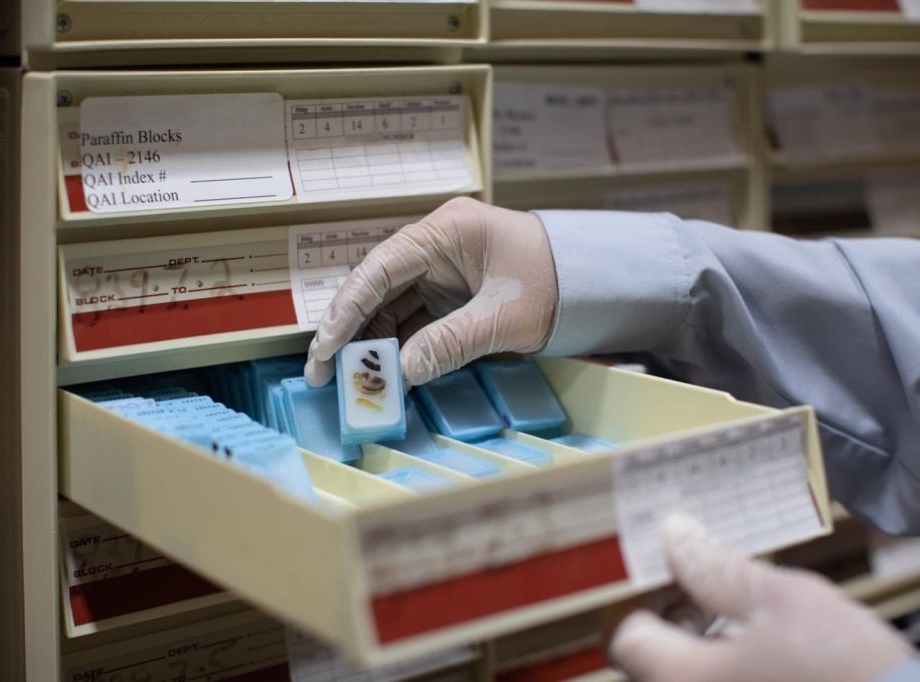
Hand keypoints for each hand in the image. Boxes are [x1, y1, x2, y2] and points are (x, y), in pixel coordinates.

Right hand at [305, 197, 558, 386]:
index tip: (327, 346)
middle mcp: (436, 246)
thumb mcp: (504, 317)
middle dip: (351, 332)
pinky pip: (413, 320)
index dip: (347, 308)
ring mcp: (441, 271)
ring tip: (353, 383)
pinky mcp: (450, 294)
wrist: (595, 282)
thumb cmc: (557, 283)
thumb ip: (451, 342)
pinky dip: (400, 348)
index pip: (380, 269)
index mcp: (446, 232)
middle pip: (377, 289)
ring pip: (391, 308)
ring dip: (373, 344)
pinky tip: (387, 375)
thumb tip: (403, 372)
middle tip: (324, 374)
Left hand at [609, 516, 910, 681]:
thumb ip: (718, 569)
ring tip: (744, 628)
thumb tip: (675, 534)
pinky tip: (763, 657)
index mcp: (685, 677)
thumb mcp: (782, 600)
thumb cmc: (846, 668)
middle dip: (675, 627)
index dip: (648, 606)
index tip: (673, 584)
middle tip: (711, 600)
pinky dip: (725, 671)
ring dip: (699, 651)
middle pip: (650, 664)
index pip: (629, 640)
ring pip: (682, 678)